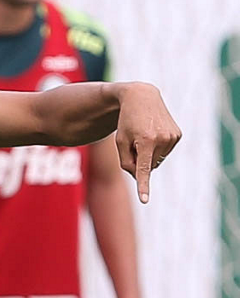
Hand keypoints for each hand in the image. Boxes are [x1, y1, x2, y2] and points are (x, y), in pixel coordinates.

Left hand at [115, 83, 180, 203]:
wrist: (142, 97)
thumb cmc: (127, 122)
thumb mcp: (120, 142)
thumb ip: (127, 163)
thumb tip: (142, 177)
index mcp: (145, 141)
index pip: (143, 169)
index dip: (143, 186)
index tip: (144, 200)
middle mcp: (162, 139)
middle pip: (148, 167)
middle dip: (139, 161)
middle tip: (135, 142)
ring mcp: (172, 137)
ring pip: (157, 161)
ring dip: (149, 155)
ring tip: (145, 136)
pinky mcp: (178, 135)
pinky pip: (164, 153)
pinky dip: (157, 149)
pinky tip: (154, 134)